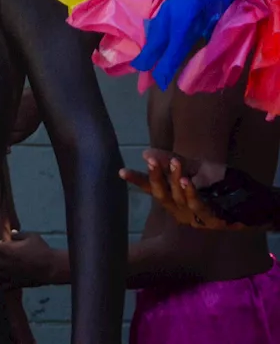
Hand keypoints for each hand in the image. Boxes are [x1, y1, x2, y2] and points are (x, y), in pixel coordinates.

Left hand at [0, 232, 68, 286]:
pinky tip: (7, 278)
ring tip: (4, 268)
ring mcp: (8, 275)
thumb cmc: (42, 250)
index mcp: (6, 250)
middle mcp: (4, 263)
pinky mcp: (13, 284)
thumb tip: (12, 233)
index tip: (3, 245)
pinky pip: (2, 285)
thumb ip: (19, 235)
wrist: (52, 268)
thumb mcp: (31, 237)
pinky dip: (2, 282)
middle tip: (4, 256)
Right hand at [120, 150, 244, 230]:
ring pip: (178, 198)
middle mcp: (178, 210)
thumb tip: (146, 153)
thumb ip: (173, 162)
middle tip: (151, 160)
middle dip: (155, 177)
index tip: (120, 171)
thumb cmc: (221, 186)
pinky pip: (198, 206)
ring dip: (176, 180)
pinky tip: (186, 181)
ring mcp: (193, 217)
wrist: (252, 202)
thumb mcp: (196, 169)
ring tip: (176, 163)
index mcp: (173, 198)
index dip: (137, 179)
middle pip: (160, 194)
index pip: (150, 188)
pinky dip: (191, 194)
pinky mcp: (210, 220)